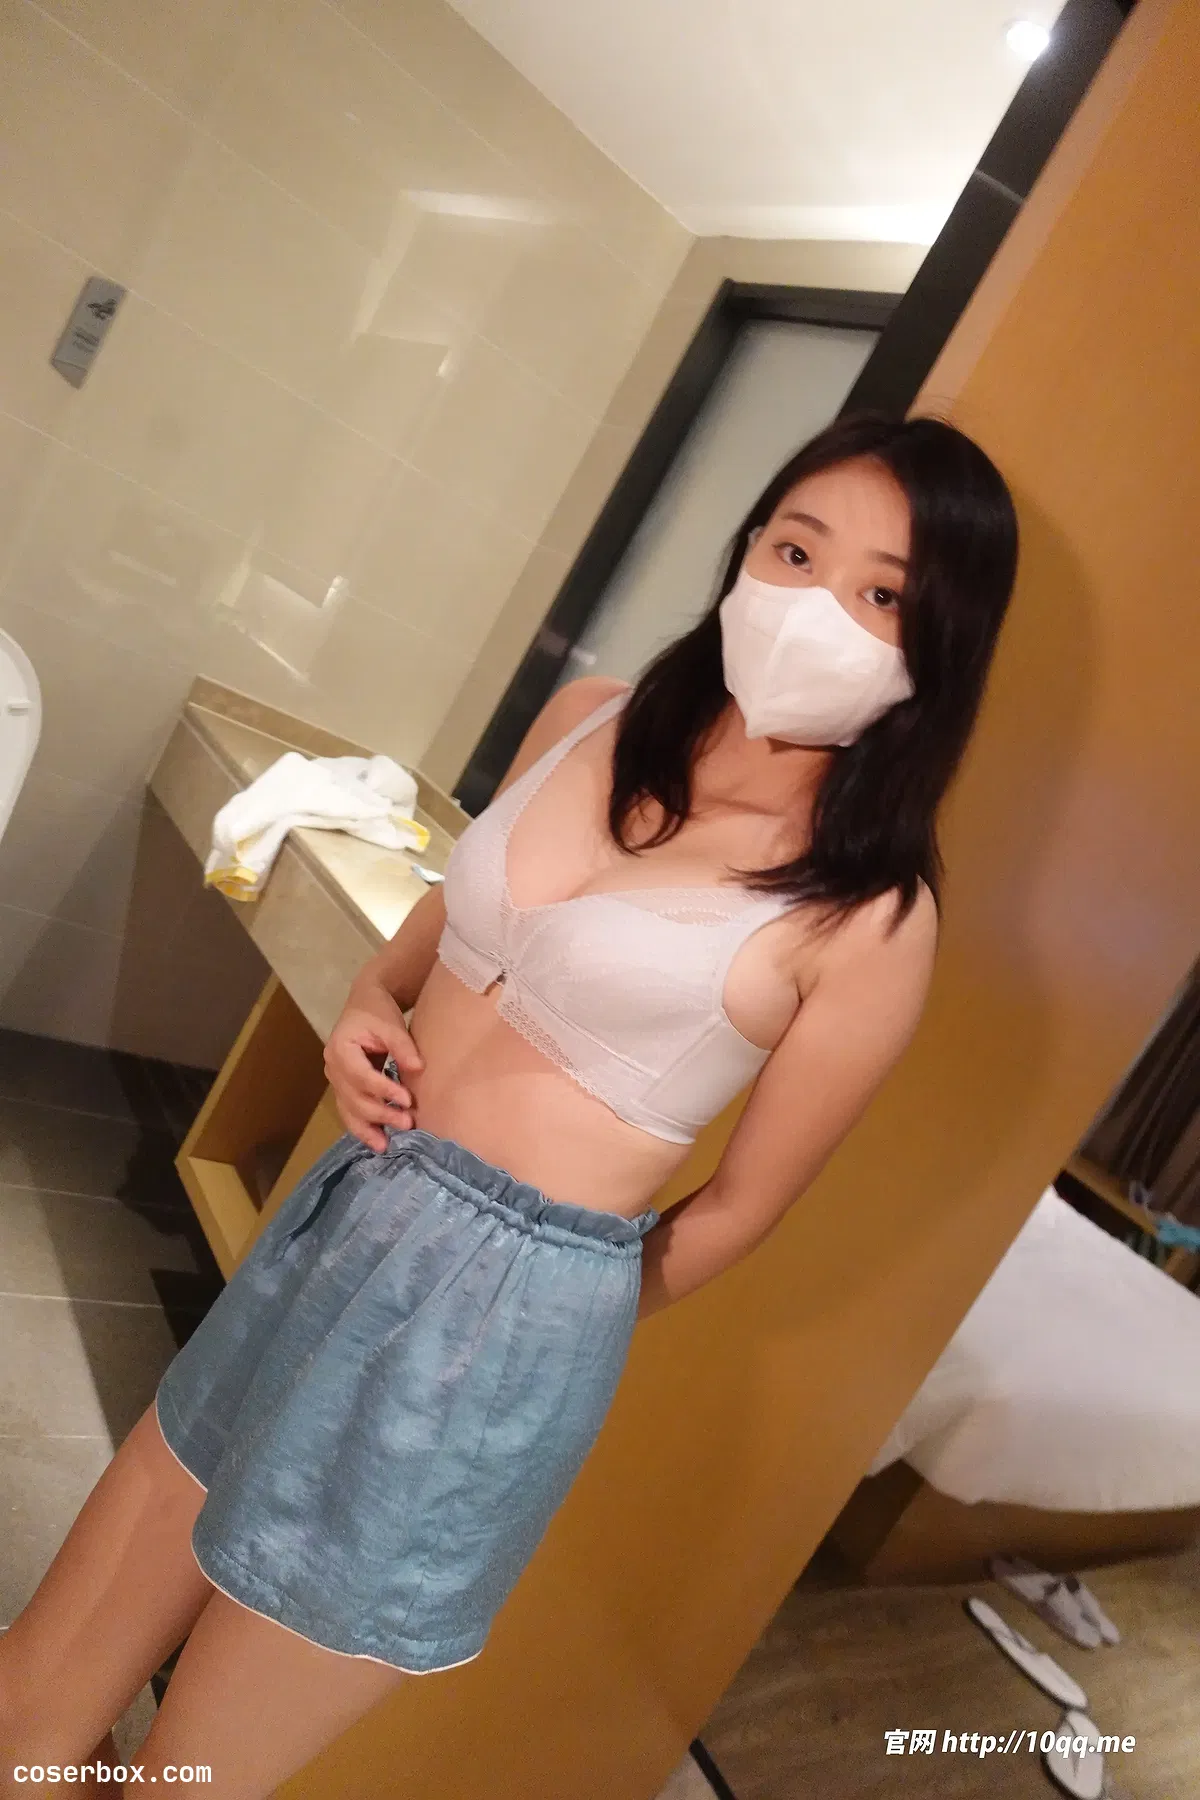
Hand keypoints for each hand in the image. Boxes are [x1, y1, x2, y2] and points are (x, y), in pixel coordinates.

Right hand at [324, 984, 424, 1151]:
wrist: (365, 1004)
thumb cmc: (378, 1012)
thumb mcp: (391, 1023)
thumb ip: (403, 1046)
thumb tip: (417, 1068)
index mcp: (340, 1048)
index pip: (361, 1076)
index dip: (383, 1091)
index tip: (407, 1100)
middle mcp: (333, 1067)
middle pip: (354, 1098)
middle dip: (380, 1114)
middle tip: (408, 1123)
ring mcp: (336, 1080)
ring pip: (349, 1110)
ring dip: (368, 1128)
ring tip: (387, 1146)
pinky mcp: (344, 1088)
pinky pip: (350, 1111)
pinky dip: (362, 1128)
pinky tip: (377, 1142)